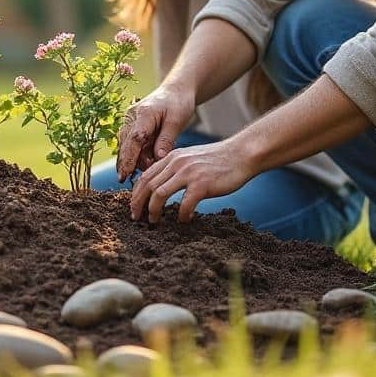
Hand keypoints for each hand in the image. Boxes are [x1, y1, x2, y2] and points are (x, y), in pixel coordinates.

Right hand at [116, 82, 196, 181]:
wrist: (175, 91)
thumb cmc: (178, 103)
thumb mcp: (177, 121)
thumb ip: (166, 139)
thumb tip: (158, 158)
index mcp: (143, 114)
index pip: (133, 139)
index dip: (128, 159)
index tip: (124, 175)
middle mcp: (131, 118)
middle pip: (126, 146)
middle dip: (128, 164)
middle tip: (134, 181)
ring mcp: (129, 122)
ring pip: (127, 148)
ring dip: (135, 161)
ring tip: (149, 169)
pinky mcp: (131, 128)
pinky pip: (131, 146)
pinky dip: (137, 156)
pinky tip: (145, 165)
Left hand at [128, 139, 253, 223]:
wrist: (241, 154)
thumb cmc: (218, 160)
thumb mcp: (191, 158)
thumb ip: (176, 168)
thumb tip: (162, 186)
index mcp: (172, 157)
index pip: (145, 176)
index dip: (136, 193)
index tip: (134, 206)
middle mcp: (177, 163)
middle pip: (148, 185)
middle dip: (138, 204)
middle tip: (137, 218)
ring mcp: (189, 173)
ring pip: (159, 195)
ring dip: (154, 211)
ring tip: (154, 222)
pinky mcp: (202, 184)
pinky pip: (184, 205)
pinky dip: (181, 216)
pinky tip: (184, 221)